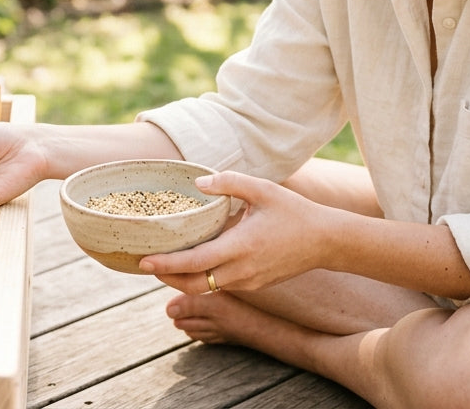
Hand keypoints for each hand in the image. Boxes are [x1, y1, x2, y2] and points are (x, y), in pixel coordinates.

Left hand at [142, 171, 333, 294]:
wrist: (326, 241)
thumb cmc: (294, 211)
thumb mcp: (262, 189)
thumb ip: (229, 182)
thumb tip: (198, 182)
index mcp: (241, 247)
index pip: (194, 263)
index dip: (166, 264)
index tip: (143, 260)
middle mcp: (241, 270)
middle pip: (192, 284)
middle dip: (165, 277)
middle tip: (144, 263)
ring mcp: (248, 281)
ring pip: (205, 288)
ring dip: (181, 280)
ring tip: (162, 263)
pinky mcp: (254, 284)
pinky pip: (220, 285)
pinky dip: (200, 278)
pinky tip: (192, 263)